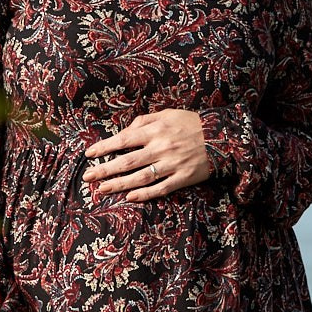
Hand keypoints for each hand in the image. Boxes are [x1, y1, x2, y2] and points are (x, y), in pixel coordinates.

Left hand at [82, 108, 212, 200]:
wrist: (223, 136)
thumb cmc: (192, 123)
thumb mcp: (168, 114)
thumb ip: (144, 121)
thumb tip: (125, 131)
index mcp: (156, 130)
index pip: (123, 140)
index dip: (104, 148)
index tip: (89, 154)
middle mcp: (161, 148)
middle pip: (127, 162)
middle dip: (104, 170)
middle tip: (88, 177)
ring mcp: (172, 165)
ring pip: (140, 178)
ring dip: (119, 185)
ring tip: (102, 189)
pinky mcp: (183, 178)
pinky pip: (161, 188)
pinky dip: (145, 194)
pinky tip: (130, 198)